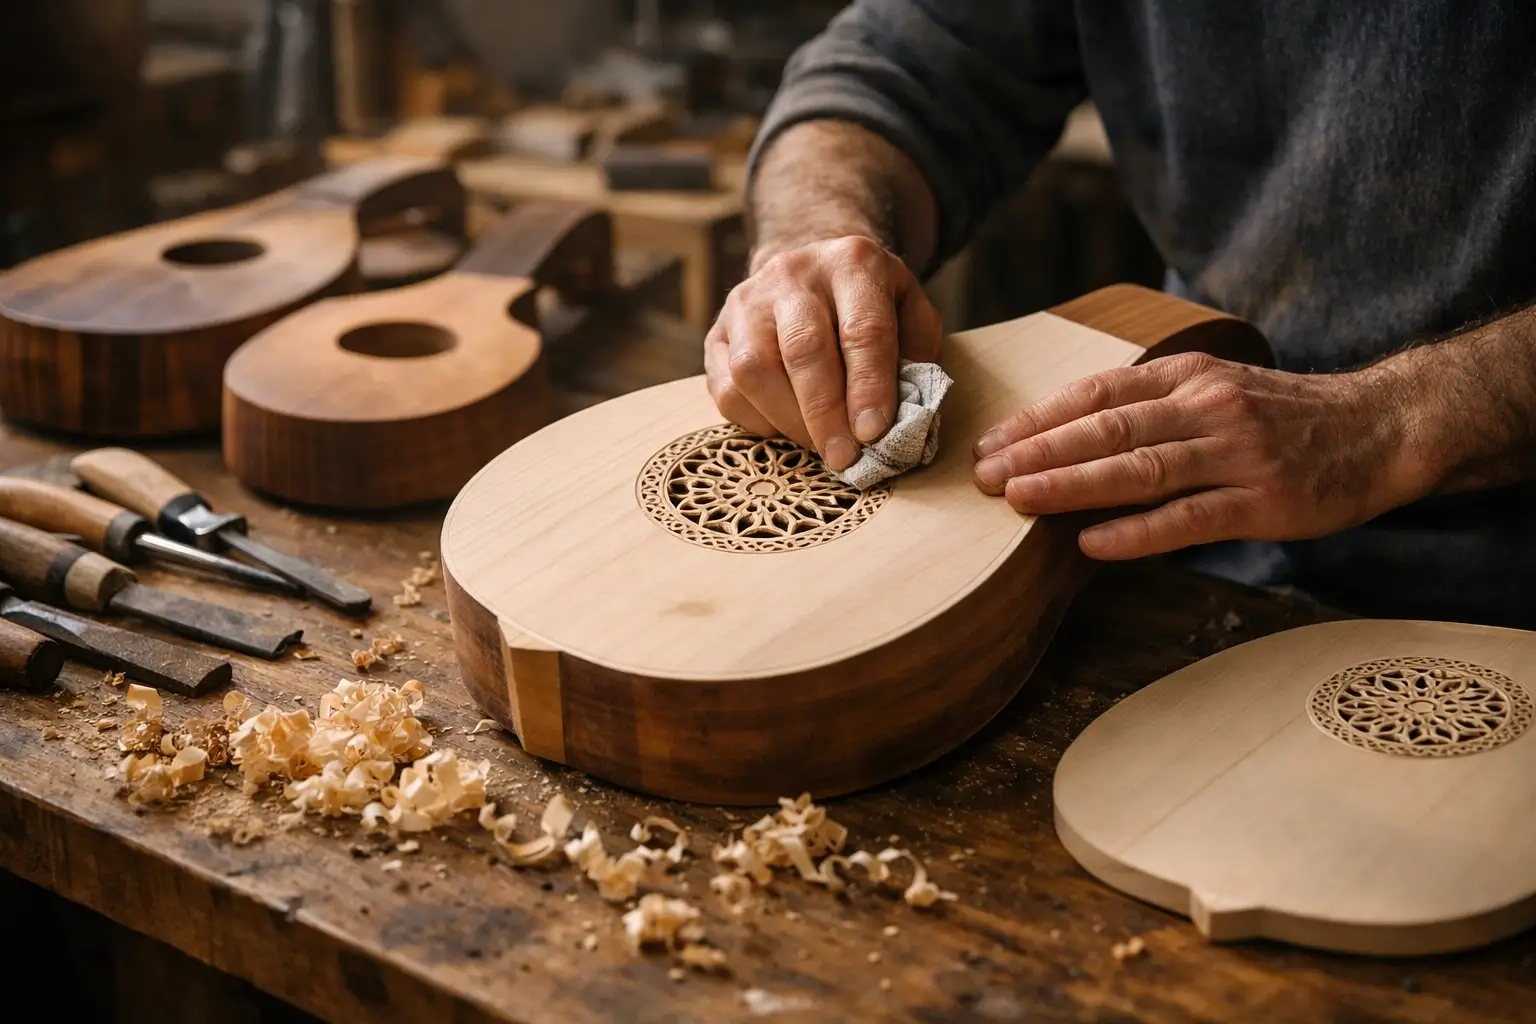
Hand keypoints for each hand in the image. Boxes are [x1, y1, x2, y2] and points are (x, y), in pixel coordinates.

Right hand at [706, 236, 943, 470]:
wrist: (809, 271)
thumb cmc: (866, 304)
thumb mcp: (908, 309)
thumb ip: (916, 352)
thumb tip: (905, 412)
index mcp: (852, 263)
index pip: (862, 330)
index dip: (869, 387)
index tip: (873, 433)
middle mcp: (793, 274)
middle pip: (803, 349)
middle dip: (825, 414)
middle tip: (843, 458)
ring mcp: (746, 301)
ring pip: (753, 369)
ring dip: (788, 420)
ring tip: (818, 446)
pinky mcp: (716, 333)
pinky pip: (725, 389)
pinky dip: (756, 421)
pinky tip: (785, 428)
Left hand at [970, 353, 1422, 558]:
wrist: (1381, 429)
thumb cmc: (1283, 418)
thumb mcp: (1214, 390)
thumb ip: (1150, 407)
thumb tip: (1067, 439)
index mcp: (1188, 376)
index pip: (1097, 392)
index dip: (1039, 418)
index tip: (990, 442)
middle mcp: (1207, 407)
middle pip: (1107, 428)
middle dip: (1039, 451)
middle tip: (983, 473)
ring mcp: (1237, 454)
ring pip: (1140, 468)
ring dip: (1072, 484)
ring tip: (1018, 499)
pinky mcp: (1264, 501)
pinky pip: (1189, 517)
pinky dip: (1137, 531)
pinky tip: (1093, 543)